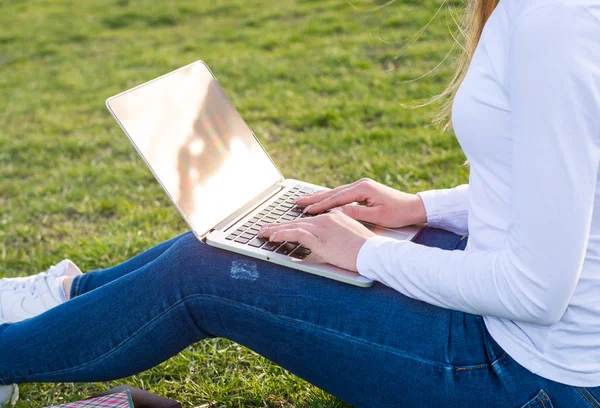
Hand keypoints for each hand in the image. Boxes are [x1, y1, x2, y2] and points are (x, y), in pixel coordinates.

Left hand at [258, 210, 374, 271]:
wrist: (376, 252)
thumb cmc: (368, 249)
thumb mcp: (353, 236)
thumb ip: (340, 233)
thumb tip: (332, 238)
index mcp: (335, 216)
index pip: (308, 219)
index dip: (292, 222)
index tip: (281, 225)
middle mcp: (326, 218)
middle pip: (297, 220)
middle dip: (278, 225)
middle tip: (264, 227)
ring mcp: (322, 227)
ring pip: (293, 226)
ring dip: (275, 230)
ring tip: (262, 233)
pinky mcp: (320, 238)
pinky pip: (296, 234)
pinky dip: (282, 235)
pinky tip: (272, 238)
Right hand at [295, 178, 425, 227]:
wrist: (414, 207)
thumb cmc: (398, 213)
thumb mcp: (377, 216)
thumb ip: (355, 213)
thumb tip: (336, 213)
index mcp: (363, 188)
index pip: (336, 198)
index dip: (320, 205)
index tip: (306, 211)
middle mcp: (360, 184)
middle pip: (332, 192)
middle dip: (313, 198)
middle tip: (297, 202)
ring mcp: (361, 185)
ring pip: (335, 192)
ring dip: (319, 197)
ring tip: (303, 200)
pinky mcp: (363, 190)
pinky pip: (341, 194)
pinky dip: (329, 198)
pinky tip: (320, 200)